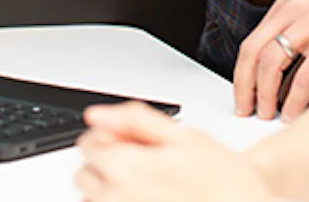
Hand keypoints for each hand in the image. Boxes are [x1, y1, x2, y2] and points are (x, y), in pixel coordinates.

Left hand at [75, 102, 274, 201]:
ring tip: (152, 186)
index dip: (110, 136)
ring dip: (111, 188)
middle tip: (147, 162)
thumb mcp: (183, 136)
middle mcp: (114, 198)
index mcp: (125, 167)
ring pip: (94, 198)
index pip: (87, 144)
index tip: (132, 140)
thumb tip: (97, 114)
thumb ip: (134, 120)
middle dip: (108, 163)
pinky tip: (151, 198)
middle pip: (86, 173)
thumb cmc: (222, 180)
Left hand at [234, 0, 308, 120]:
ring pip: (272, 64)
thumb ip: (298, 35)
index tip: (242, 96)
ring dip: (266, 96)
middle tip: (248, 110)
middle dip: (245, 87)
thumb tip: (278, 76)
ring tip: (269, 114)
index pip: (251, 42)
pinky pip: (305, 76)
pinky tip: (295, 113)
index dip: (241, 74)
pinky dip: (295, 100)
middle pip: (253, 53)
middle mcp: (297, 9)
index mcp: (290, 2)